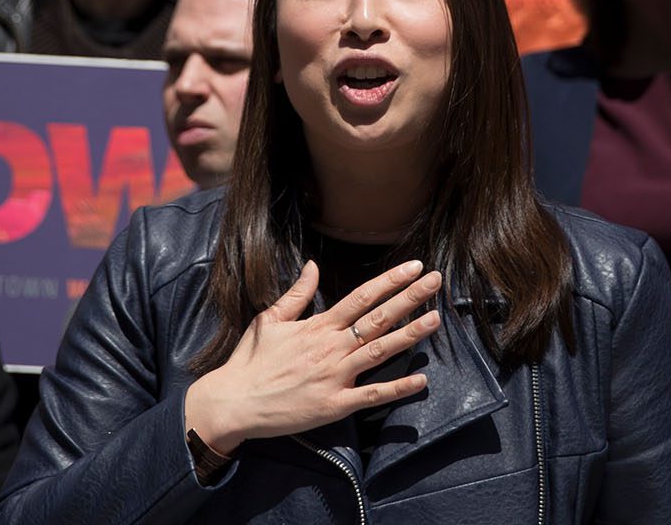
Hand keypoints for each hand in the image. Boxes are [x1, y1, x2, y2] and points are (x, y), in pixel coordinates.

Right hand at [185, 258, 442, 452]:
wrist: (234, 402)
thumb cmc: (250, 361)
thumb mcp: (269, 320)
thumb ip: (297, 294)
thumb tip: (312, 264)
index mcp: (318, 326)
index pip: (362, 297)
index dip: (390, 280)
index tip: (414, 266)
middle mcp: (331, 347)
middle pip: (378, 318)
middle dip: (410, 298)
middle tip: (436, 281)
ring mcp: (335, 376)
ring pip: (380, 351)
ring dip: (411, 335)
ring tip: (436, 319)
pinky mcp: (334, 405)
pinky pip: (372, 396)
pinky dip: (397, 389)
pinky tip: (421, 380)